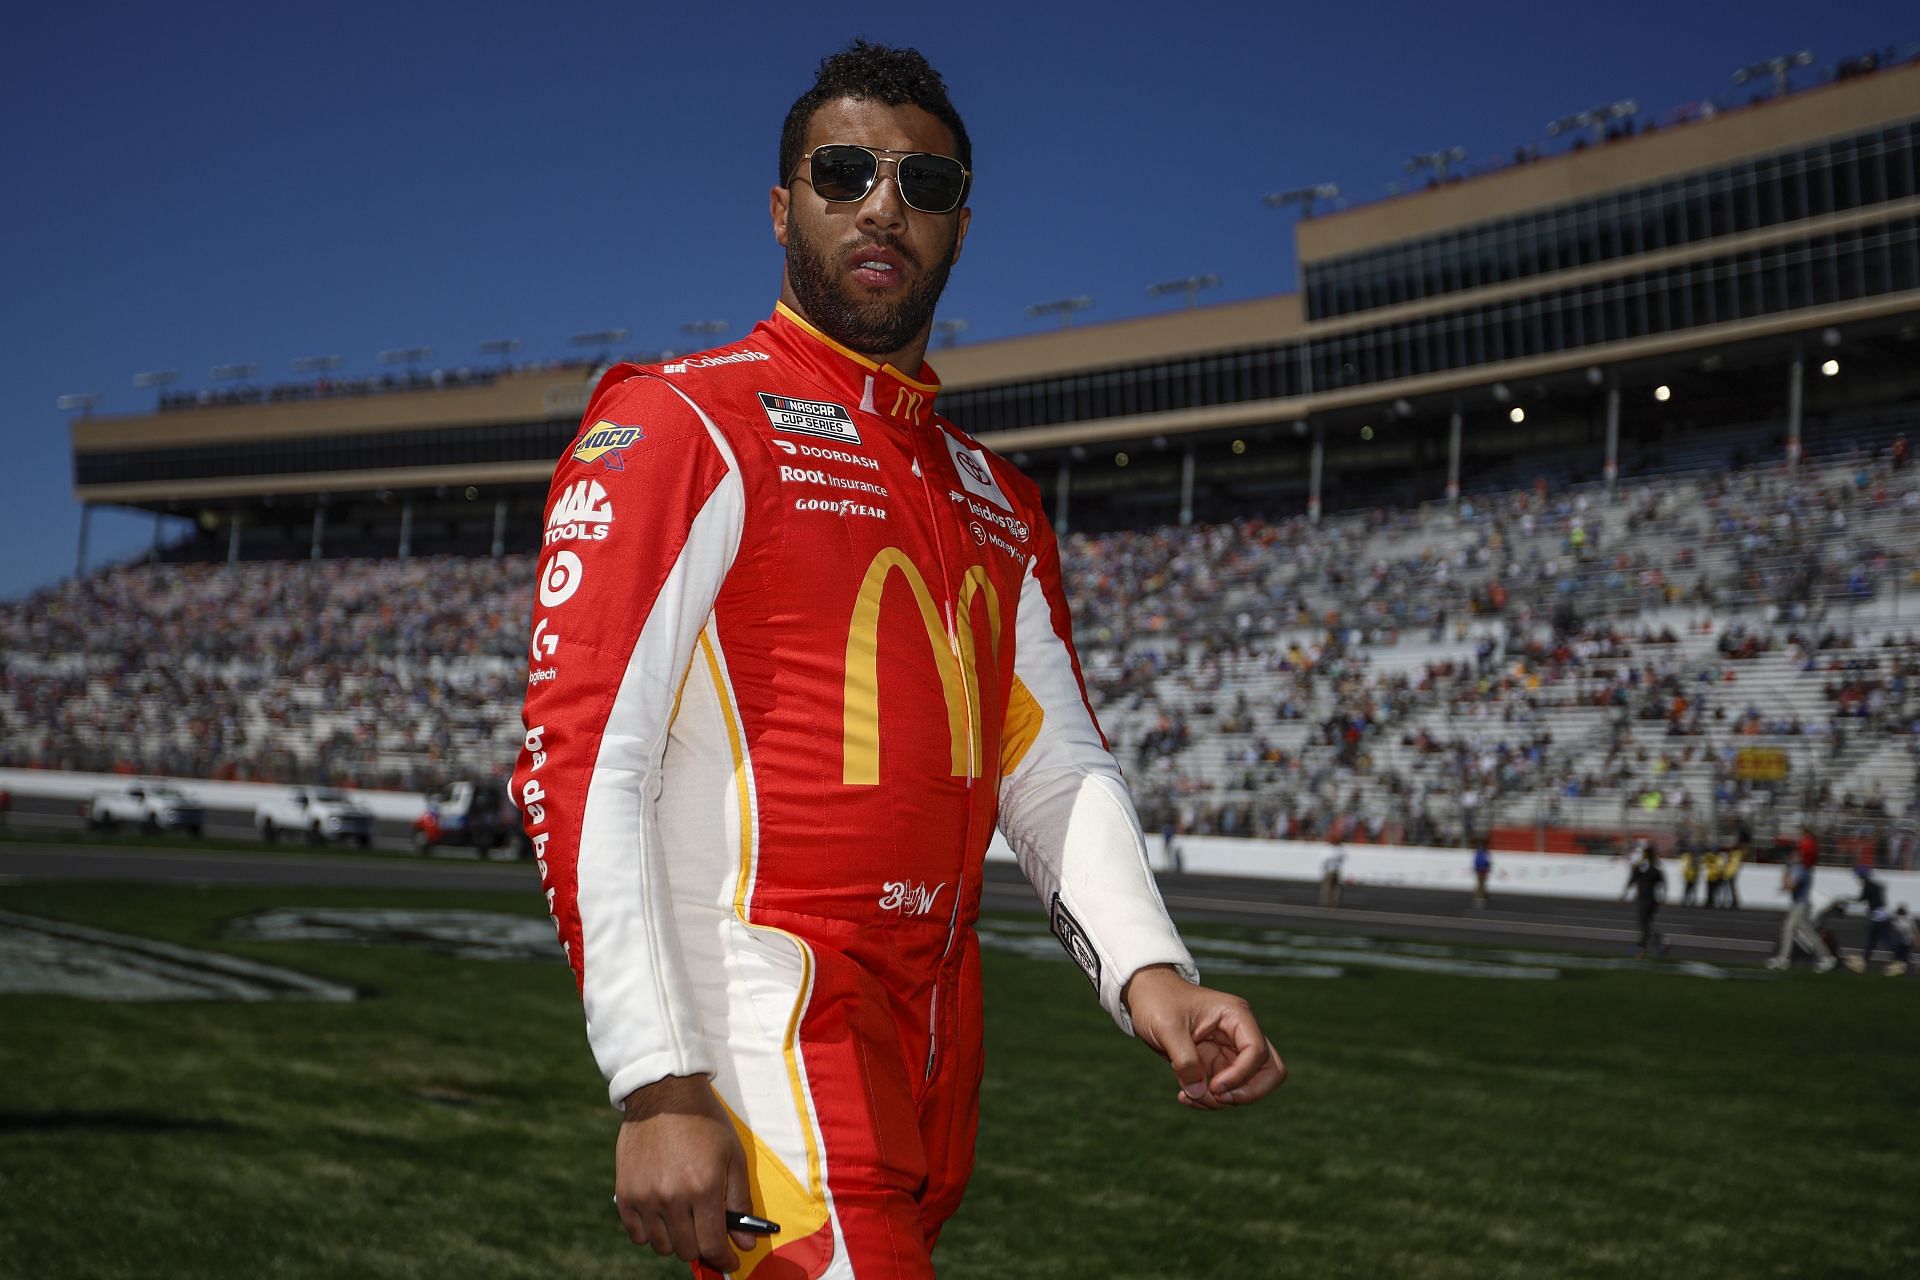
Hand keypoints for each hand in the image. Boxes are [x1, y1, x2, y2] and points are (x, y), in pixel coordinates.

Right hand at [612, 1075, 759, 1271]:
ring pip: (661, 1246)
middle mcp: (672, 1197)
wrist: (664, 1093)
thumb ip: (740, 1202)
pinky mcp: (625, 1193)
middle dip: (702, 1247)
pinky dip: (651, 1233)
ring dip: (677, 1241)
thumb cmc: (705, 1122)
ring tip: (685, 1222)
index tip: (729, 1260)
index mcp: (704, 1188)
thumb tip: (745, 1243)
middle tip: (708, 1234)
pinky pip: (637, 1234)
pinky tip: (663, 1217)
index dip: (724, 1258)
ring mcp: (645, 1197)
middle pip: (687, 1250)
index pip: (712, 1244)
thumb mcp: (734, 1156)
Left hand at [1123, 965, 1285, 1109]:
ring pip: (1249, 1086)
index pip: (1258, 1051)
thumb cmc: (1157, 1001)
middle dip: (1248, 1092)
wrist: (1145, 996)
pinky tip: (1186, 1096)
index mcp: (1236, 1015)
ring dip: (1225, 1100)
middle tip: (1217, 1097)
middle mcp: (1240, 1033)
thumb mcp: (1167, 1028)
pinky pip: (1227, 1091)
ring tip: (1191, 1096)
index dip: (1242, 1075)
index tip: (1214, 1086)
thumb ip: (1185, 1060)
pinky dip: (1211, 1100)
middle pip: (1270, 1071)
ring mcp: (1231, 1051)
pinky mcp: (1218, 1065)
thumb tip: (1200, 1092)